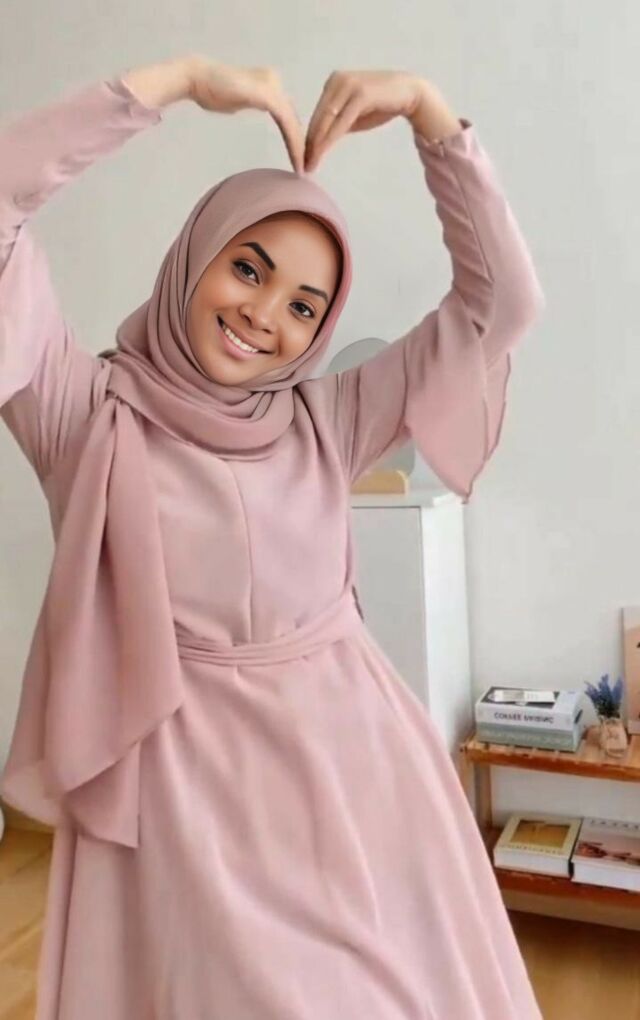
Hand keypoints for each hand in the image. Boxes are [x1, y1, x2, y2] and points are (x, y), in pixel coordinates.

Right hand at [188, 57, 304, 172]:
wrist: (196, 78)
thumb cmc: (211, 90)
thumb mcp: (239, 100)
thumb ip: (253, 103)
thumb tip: (258, 107)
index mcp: (269, 82)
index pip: (287, 113)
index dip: (294, 136)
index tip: (298, 159)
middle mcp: (274, 81)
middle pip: (293, 117)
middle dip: (301, 144)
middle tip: (307, 168)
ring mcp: (272, 86)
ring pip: (293, 121)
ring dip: (300, 146)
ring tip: (303, 168)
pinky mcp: (267, 94)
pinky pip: (286, 121)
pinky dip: (293, 141)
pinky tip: (296, 158)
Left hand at [304, 70, 458, 171]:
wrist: (409, 93)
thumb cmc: (382, 104)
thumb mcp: (354, 115)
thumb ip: (338, 123)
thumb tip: (320, 141)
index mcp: (333, 83)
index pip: (317, 114)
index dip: (308, 137)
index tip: (302, 158)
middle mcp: (337, 80)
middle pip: (318, 117)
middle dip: (309, 144)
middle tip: (302, 166)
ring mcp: (348, 85)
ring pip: (326, 120)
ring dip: (317, 144)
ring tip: (310, 164)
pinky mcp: (360, 94)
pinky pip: (340, 121)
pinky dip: (329, 138)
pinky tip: (322, 152)